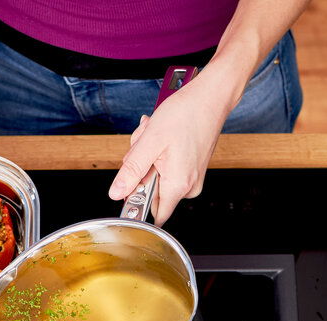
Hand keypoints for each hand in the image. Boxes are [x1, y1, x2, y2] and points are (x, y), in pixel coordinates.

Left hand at [107, 73, 240, 222]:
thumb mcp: (150, 142)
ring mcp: (192, 178)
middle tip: (145, 145)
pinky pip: (167, 169)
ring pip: (157, 177)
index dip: (137, 202)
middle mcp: (188, 186)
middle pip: (152, 192)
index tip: (131, 182)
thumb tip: (116, 193)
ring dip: (149, 157)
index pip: (153, 216)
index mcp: (177, 185)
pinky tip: (162, 137)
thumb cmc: (185, 114)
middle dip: (141, 169)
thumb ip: (131, 171)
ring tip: (155, 136)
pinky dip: (158, 154)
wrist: (210, 97)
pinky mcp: (192, 169)